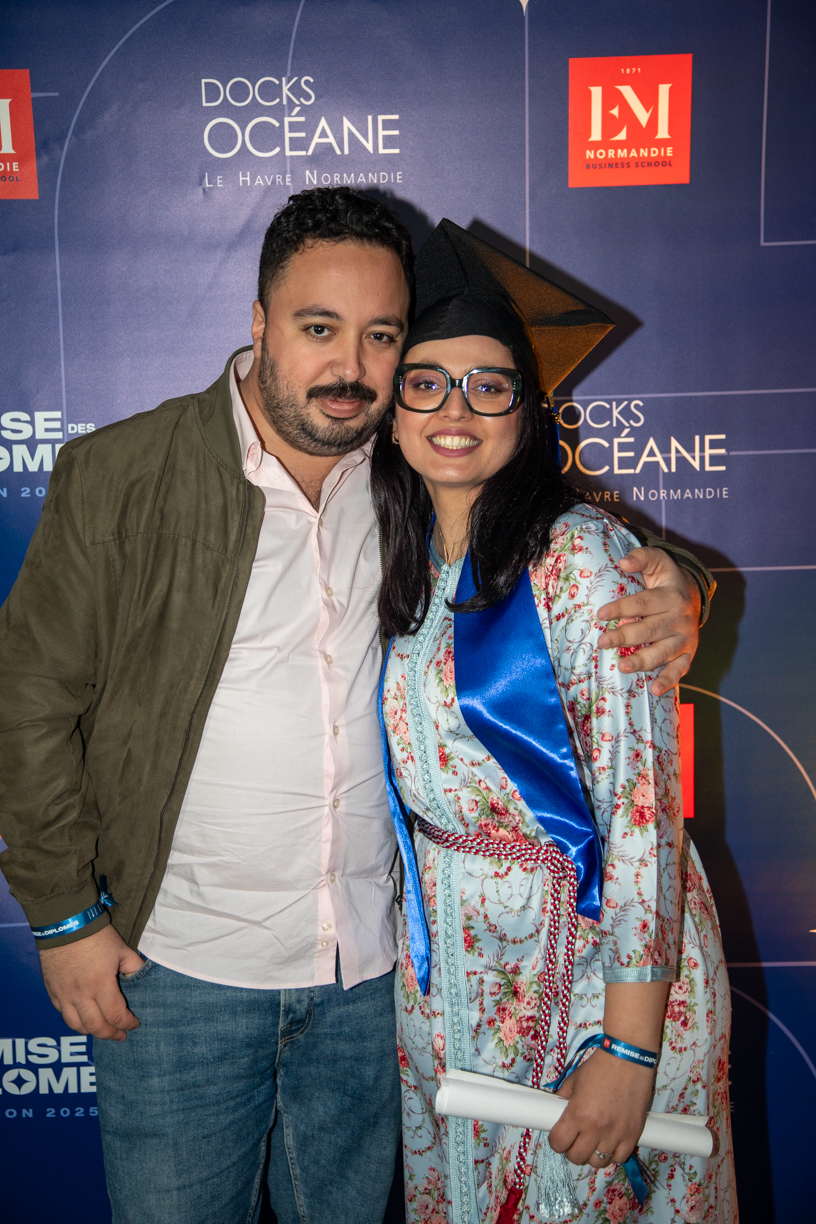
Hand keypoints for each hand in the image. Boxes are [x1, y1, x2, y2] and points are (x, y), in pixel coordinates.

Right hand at [39, 925, 143, 1041]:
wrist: (65, 923)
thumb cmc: (96, 935)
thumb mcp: (122, 949)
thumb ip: (133, 967)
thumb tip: (139, 978)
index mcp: (100, 985)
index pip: (116, 1015)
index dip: (127, 1023)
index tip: (135, 1024)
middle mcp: (80, 995)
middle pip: (95, 1027)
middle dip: (110, 1034)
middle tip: (120, 1035)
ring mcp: (63, 994)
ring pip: (75, 1025)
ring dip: (90, 1031)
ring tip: (101, 1030)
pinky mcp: (52, 990)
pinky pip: (61, 1012)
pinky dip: (73, 1019)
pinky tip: (82, 1017)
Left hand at [547, 1049, 654, 1168]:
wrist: (629, 1059)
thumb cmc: (599, 1067)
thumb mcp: (574, 1079)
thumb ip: (563, 1098)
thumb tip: (556, 1112)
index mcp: (577, 1114)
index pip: (558, 1144)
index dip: (556, 1141)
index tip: (559, 1135)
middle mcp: (595, 1129)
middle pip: (576, 1157)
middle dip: (571, 1149)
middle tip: (575, 1138)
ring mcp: (615, 1135)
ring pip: (597, 1162)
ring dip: (591, 1154)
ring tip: (592, 1141)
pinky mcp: (633, 1135)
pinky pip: (618, 1159)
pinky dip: (611, 1154)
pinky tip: (609, 1142)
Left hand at [597, 546, 701, 696]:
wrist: (694, 596)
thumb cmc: (666, 580)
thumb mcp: (658, 562)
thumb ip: (641, 557)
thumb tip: (623, 562)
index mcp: (671, 596)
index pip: (644, 603)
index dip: (622, 608)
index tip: (601, 614)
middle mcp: (680, 619)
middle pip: (650, 630)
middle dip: (625, 637)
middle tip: (602, 642)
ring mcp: (685, 639)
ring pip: (663, 652)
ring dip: (643, 661)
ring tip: (622, 666)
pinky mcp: (688, 655)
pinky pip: (679, 670)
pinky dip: (669, 681)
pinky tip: (655, 691)